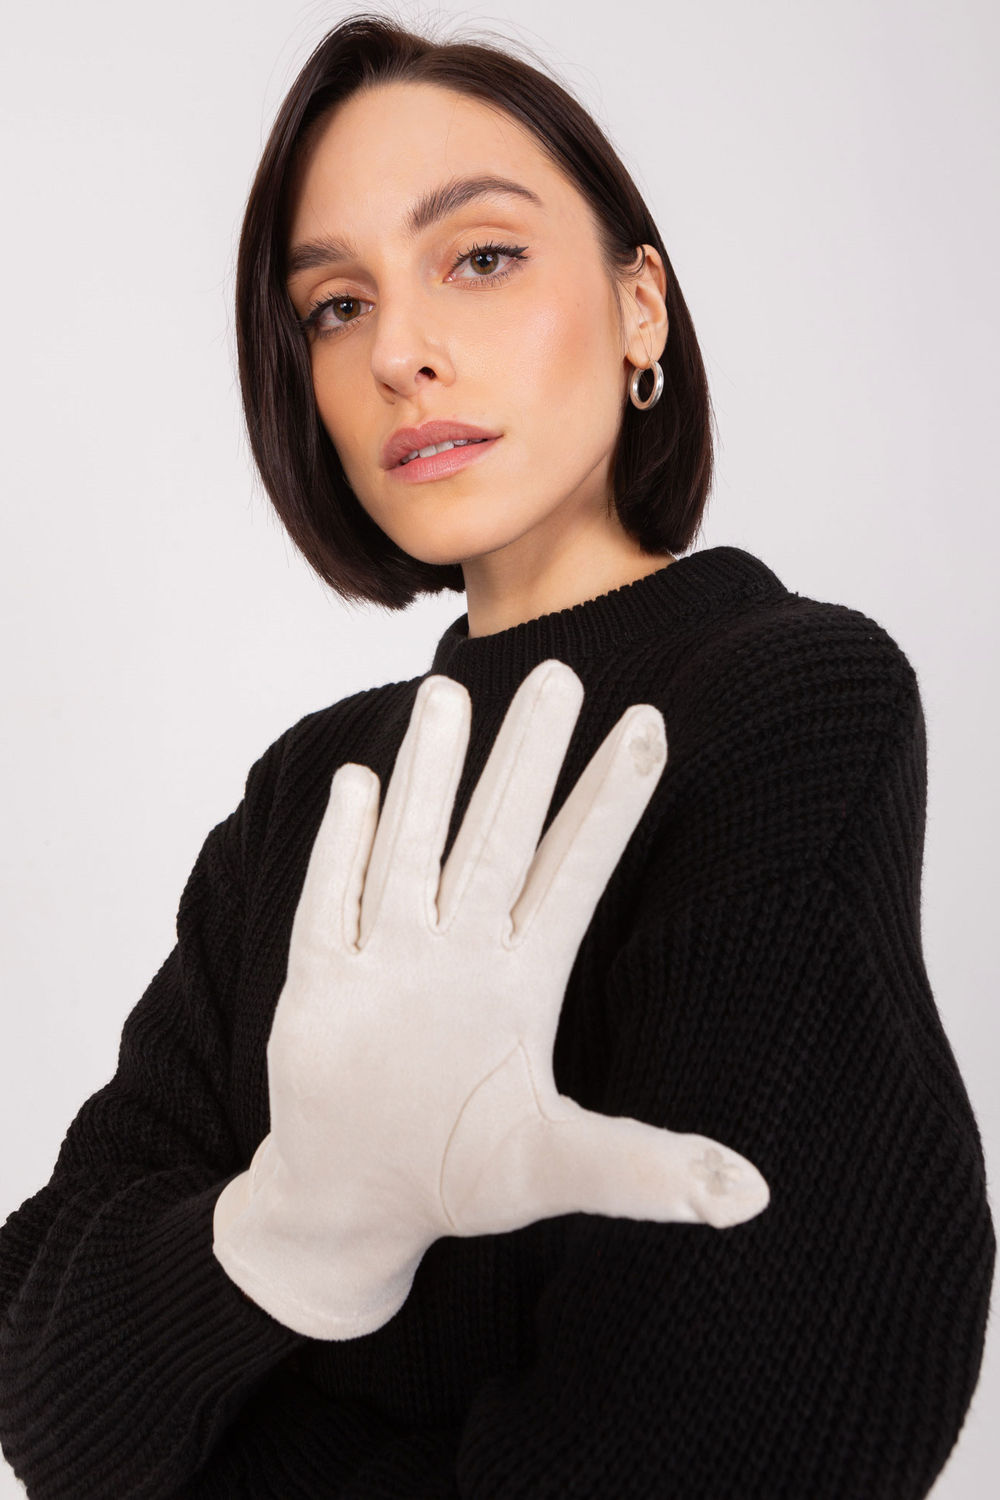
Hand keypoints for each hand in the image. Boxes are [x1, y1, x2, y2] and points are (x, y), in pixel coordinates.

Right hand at [212, 659, 769, 1338]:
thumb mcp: (557, 1170)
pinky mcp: (322, 985)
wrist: (356, 1203)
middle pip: (498, 834)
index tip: (651, 724)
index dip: (609, 801)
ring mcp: (389, 961)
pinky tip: (359, 784)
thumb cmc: (458, 1176)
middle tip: (557, 669)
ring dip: (430, 776)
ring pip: (412, 846)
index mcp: (522, 980)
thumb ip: (646, 1172)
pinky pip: (333, 902)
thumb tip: (753, 1198)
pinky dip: (342, 847)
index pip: (574, 870)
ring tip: (447, 694)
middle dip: (527, 758)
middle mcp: (460, 952)